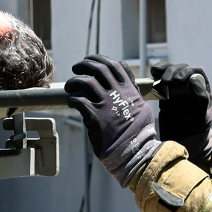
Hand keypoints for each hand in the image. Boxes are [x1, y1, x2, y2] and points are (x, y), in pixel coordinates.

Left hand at [66, 55, 160, 185]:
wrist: (134, 151)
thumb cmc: (138, 132)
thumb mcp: (141, 107)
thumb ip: (133, 92)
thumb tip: (130, 78)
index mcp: (129, 90)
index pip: (114, 65)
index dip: (100, 59)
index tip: (90, 60)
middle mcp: (118, 94)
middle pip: (98, 69)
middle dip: (84, 64)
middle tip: (76, 68)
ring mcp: (106, 104)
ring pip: (86, 82)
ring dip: (74, 81)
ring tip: (69, 86)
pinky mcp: (95, 117)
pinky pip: (78, 100)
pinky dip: (72, 99)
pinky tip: (71, 102)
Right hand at [152, 62, 211, 173]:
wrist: (179, 142)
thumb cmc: (193, 131)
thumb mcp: (200, 116)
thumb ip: (201, 97)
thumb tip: (193, 78)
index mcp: (204, 90)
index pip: (197, 72)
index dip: (187, 72)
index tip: (178, 81)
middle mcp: (191, 87)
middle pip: (182, 69)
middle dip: (173, 71)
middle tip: (166, 81)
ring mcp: (178, 90)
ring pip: (171, 72)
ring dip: (164, 70)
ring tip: (156, 73)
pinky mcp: (165, 94)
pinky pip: (161, 80)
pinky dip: (157, 75)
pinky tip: (153, 73)